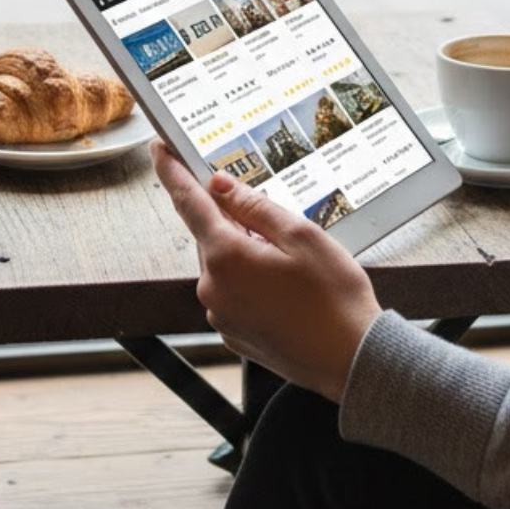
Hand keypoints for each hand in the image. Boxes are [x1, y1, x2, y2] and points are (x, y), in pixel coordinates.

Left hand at [152, 141, 380, 401]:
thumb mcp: (301, 234)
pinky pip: (232, 292)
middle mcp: (213, 289)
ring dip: (246, 252)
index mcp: (226, 257)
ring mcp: (221, 316)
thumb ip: (254, 206)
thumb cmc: (333, 296)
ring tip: (293, 265)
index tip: (158, 148)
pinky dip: (250, 280)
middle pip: (211, 235)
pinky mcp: (233, 334)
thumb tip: (219, 185)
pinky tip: (286, 288)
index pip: (189, 202)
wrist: (352, 360)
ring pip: (223, 264)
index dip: (172, 172)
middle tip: (275, 223)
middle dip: (233, 220)